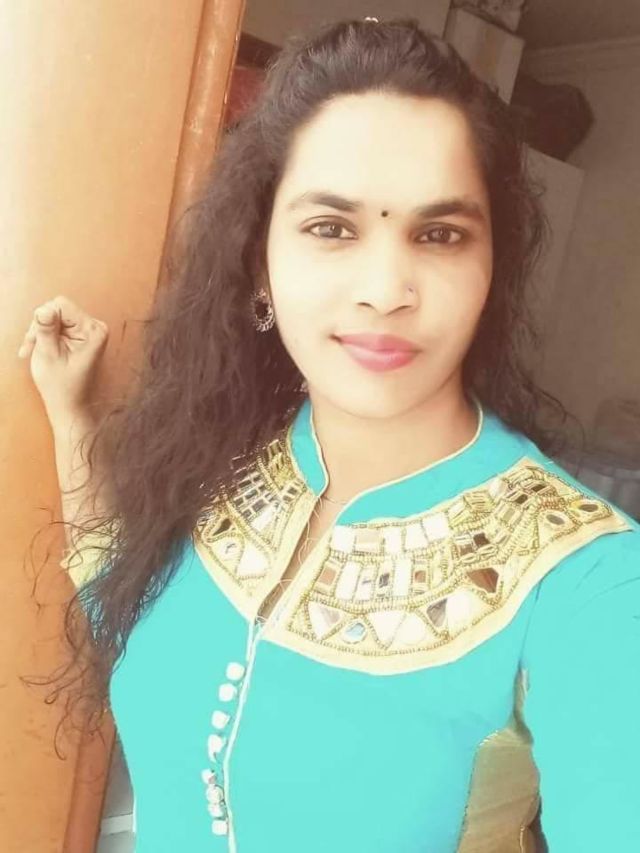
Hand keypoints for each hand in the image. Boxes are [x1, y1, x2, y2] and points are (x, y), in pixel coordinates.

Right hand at [17, 295, 108, 422]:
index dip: (43, 319)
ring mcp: (89, 331)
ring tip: (33, 351)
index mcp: (93, 330)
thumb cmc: (61, 386)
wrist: (70, 406)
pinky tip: (39, 350)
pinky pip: (59, 326)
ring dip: (40, 333)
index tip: (34, 340)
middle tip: (30, 347)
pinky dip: (46, 336)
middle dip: (41, 327)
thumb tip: (43, 309)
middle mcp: (95, 327)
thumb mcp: (48, 354)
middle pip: (58, 310)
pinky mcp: (82, 336)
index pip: (61, 305)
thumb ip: (46, 329)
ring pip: (55, 317)